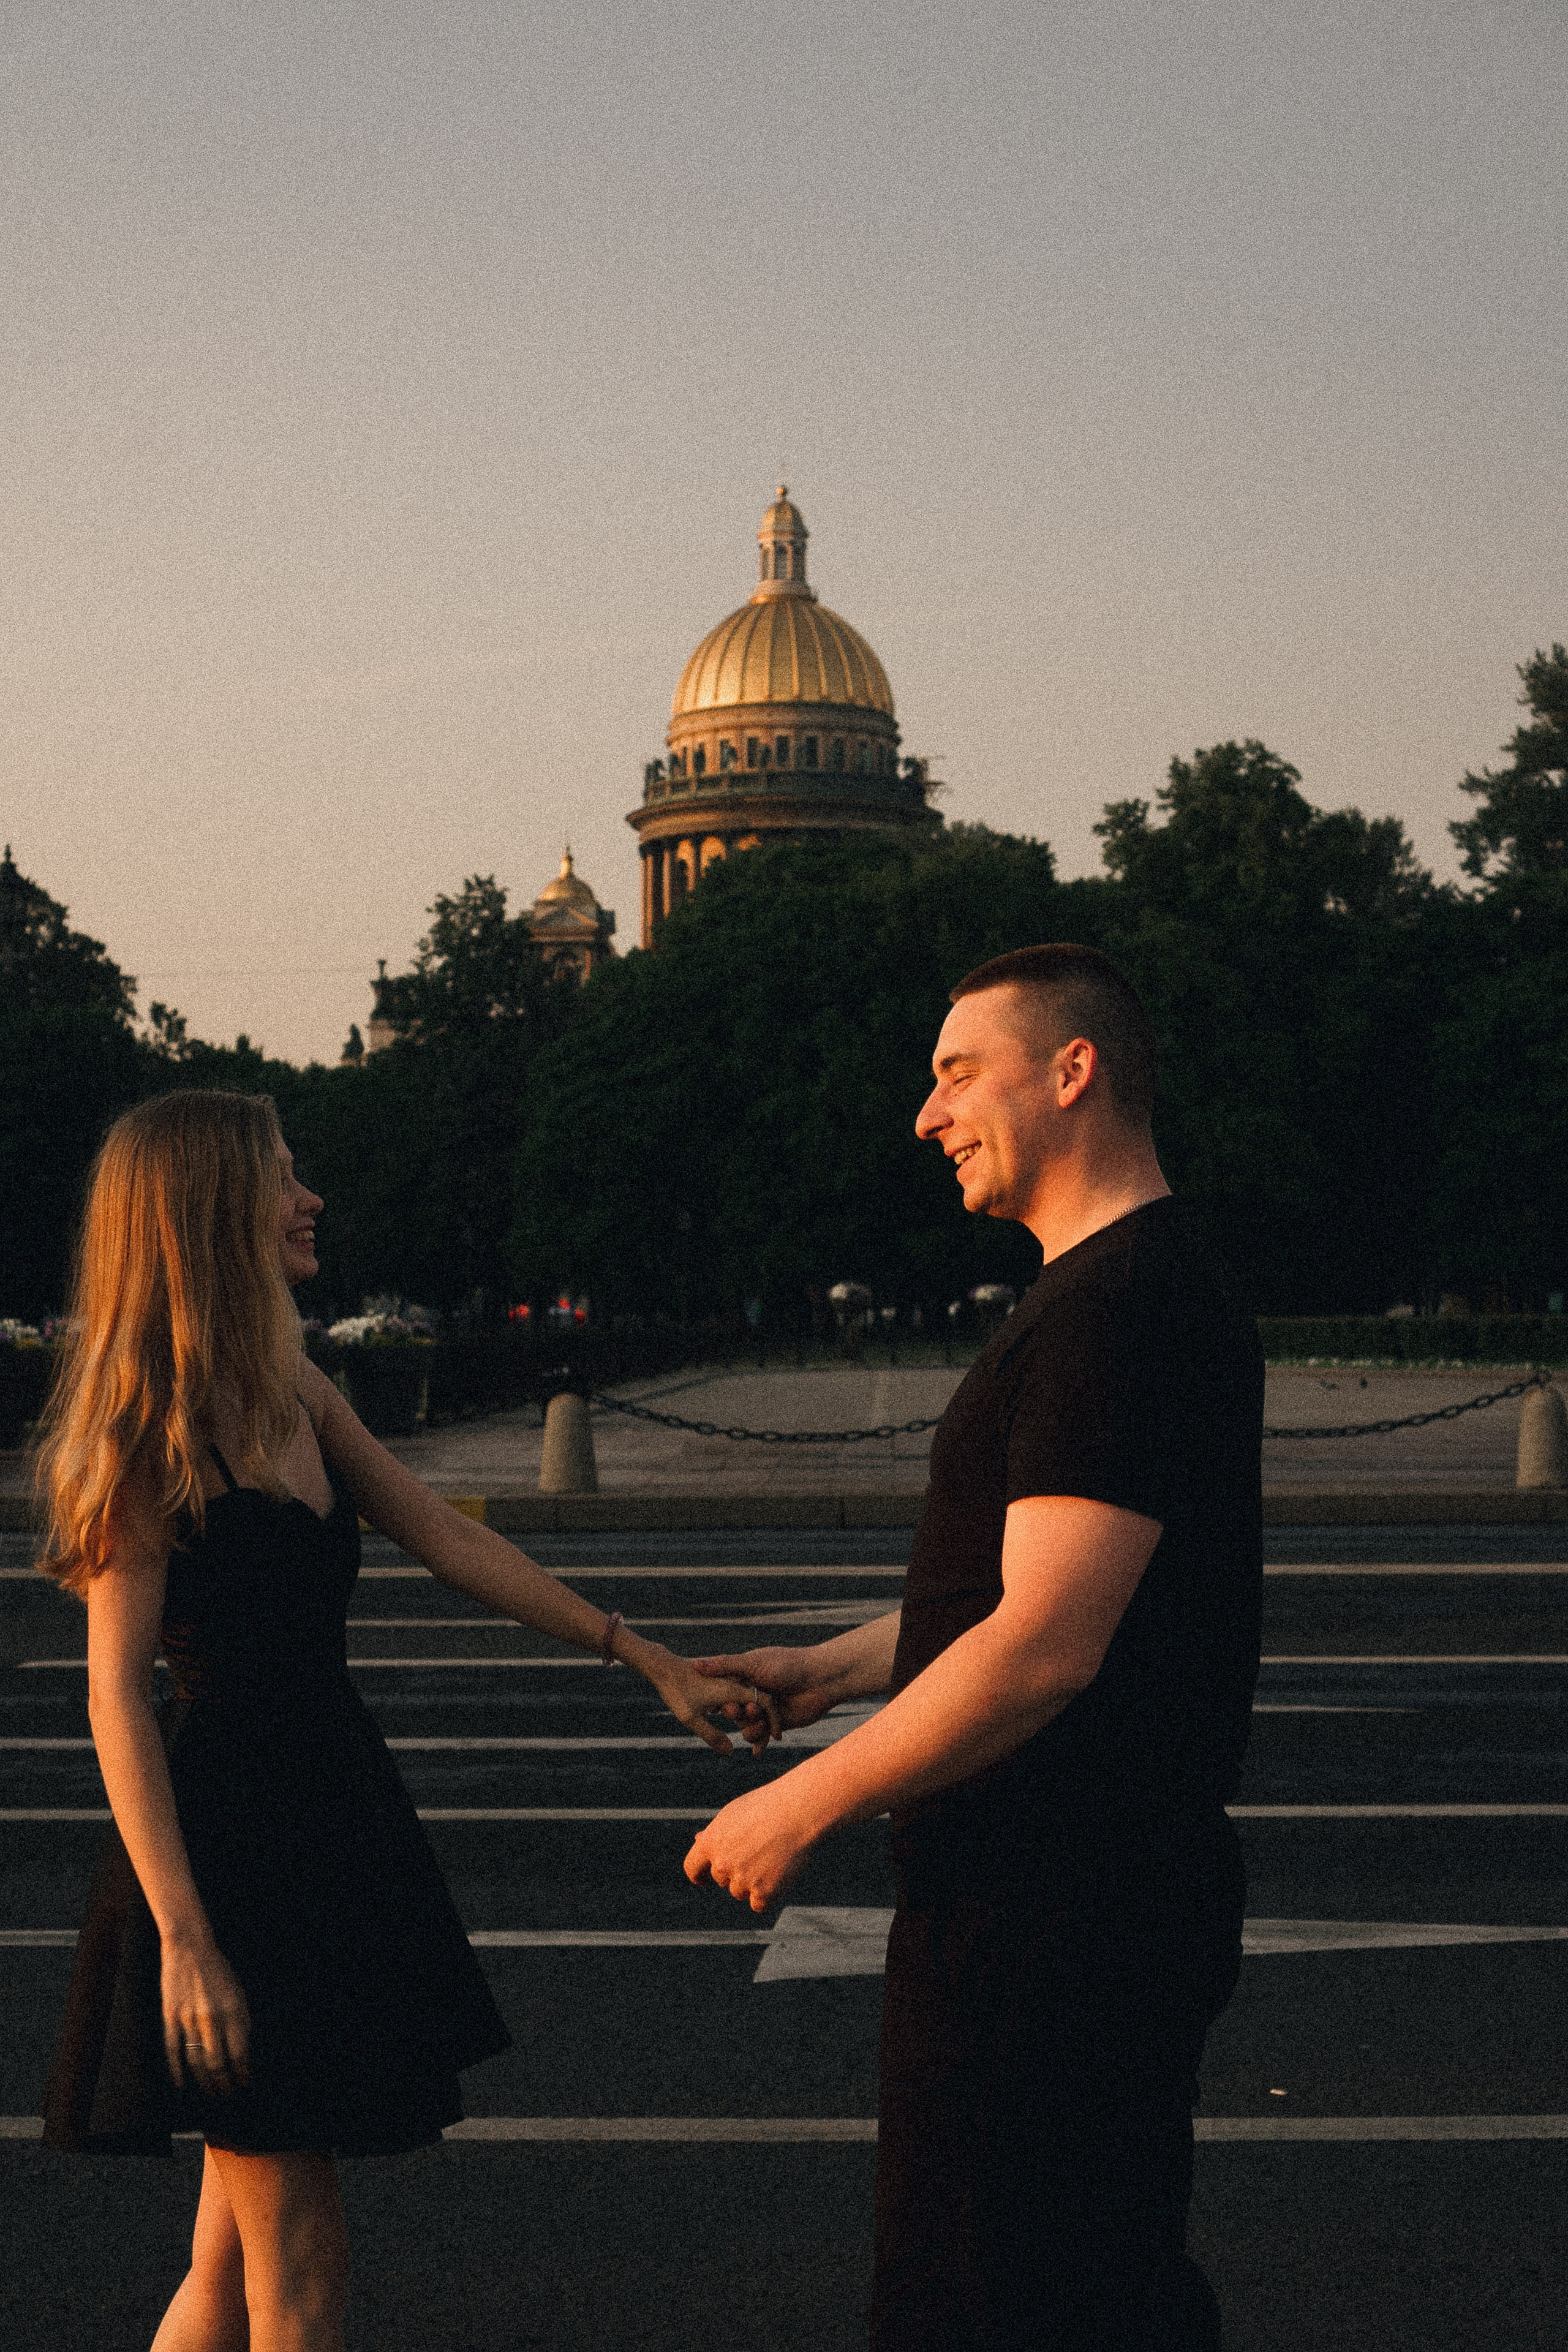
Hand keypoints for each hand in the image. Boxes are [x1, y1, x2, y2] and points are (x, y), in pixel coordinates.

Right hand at [161, 1932, 250, 2096]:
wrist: (190, 1948)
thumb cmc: (218, 1969)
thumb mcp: (239, 1991)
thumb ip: (242, 2019)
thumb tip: (245, 2046)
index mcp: (233, 2010)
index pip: (240, 2053)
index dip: (242, 2073)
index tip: (244, 2085)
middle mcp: (212, 2018)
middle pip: (218, 2063)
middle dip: (224, 2083)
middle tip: (227, 2096)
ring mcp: (189, 2020)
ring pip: (196, 2061)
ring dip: (205, 2082)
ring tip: (210, 2094)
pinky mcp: (170, 2018)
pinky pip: (172, 2050)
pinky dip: (176, 2070)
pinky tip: (181, 2085)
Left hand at [641, 1646, 777, 1755]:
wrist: (663, 1667)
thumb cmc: (676, 1692)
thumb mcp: (691, 1719)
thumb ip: (712, 1735)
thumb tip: (730, 1752)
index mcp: (733, 1689)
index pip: (765, 1702)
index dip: (774, 1720)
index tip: (775, 1737)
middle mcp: (733, 1682)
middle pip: (758, 1701)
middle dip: (763, 1721)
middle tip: (762, 1743)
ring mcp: (726, 1680)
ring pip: (746, 1698)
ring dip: (750, 1715)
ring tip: (747, 1733)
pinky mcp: (717, 1681)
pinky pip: (734, 1694)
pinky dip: (737, 1706)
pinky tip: (729, 1716)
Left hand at [684, 1780, 819, 1911]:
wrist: (798, 1811)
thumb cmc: (766, 1807)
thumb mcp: (733, 1814)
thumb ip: (715, 1833)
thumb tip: (699, 1840)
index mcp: (710, 1843)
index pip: (692, 1868)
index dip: (698, 1875)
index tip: (704, 1880)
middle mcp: (722, 1864)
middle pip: (722, 1880)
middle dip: (736, 1871)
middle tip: (759, 1850)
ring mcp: (743, 1880)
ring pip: (741, 1892)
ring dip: (753, 1883)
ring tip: (771, 1857)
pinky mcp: (763, 1893)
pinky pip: (759, 1904)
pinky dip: (768, 1895)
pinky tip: (779, 1874)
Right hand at [693, 1646, 843, 1753]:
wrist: (821, 1679)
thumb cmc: (788, 1665)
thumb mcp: (753, 1663)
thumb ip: (725, 1666)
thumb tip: (696, 1664)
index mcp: (745, 1677)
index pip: (723, 1693)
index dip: (721, 1701)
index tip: (723, 1704)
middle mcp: (753, 1693)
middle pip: (735, 1712)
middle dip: (736, 1714)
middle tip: (738, 1711)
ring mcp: (766, 1710)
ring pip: (747, 1727)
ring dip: (751, 1728)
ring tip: (760, 1722)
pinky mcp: (778, 1724)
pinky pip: (763, 1737)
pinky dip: (760, 1744)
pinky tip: (757, 1753)